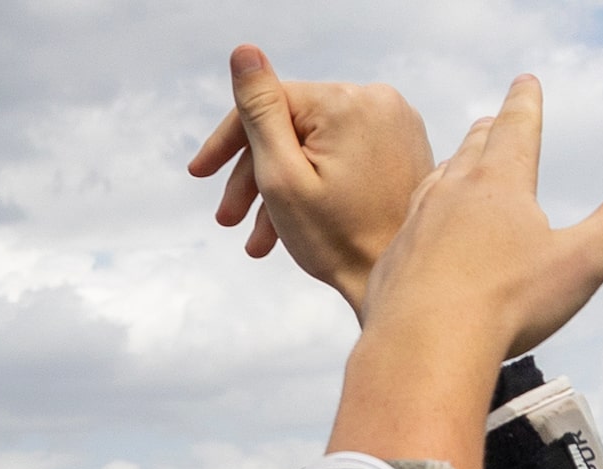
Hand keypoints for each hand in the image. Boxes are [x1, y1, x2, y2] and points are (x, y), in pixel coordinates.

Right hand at [190, 45, 432, 316]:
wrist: (402, 281)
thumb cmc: (339, 239)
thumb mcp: (282, 176)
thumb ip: (259, 112)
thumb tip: (243, 53)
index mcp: (344, 103)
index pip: (269, 102)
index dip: (229, 140)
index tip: (200, 174)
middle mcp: (376, 101)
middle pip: (292, 125)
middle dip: (254, 173)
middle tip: (227, 219)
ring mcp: (394, 122)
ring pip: (315, 143)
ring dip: (281, 187)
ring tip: (258, 239)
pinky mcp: (401, 145)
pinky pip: (343, 153)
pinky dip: (315, 182)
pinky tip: (293, 223)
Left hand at [362, 76, 602, 366]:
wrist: (421, 351)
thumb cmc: (507, 306)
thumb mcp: (583, 261)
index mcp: (500, 183)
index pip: (518, 126)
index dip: (525, 102)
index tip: (525, 81)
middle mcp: (451, 193)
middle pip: (472, 149)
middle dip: (488, 131)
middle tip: (492, 118)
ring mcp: (415, 227)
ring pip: (434, 183)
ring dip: (450, 169)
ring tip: (455, 166)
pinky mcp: (391, 264)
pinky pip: (406, 231)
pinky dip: (419, 221)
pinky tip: (419, 234)